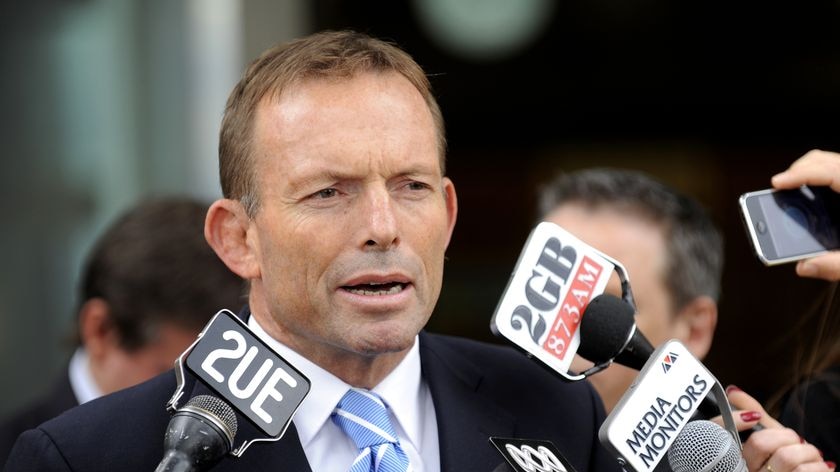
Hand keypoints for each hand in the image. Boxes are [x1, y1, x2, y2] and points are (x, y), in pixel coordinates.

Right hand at [723, 385, 834, 471]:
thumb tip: (732, 390)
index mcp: (742, 458)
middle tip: (792, 441)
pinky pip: (805, 470)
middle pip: (759, 443)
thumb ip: (752, 411)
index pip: (725, 436)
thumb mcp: (770, 432)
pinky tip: (813, 468)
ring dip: (805, 451)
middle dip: (784, 435)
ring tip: (806, 457)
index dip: (736, 420)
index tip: (754, 416)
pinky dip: (817, 465)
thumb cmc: (787, 455)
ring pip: (786, 457)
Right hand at [771, 149, 839, 280]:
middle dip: (798, 171)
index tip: (777, 183)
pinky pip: (835, 176)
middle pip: (825, 160)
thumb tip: (805, 266)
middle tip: (779, 188)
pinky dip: (820, 182)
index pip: (829, 170)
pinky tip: (812, 200)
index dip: (800, 173)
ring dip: (808, 176)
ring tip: (790, 192)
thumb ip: (836, 265)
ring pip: (830, 164)